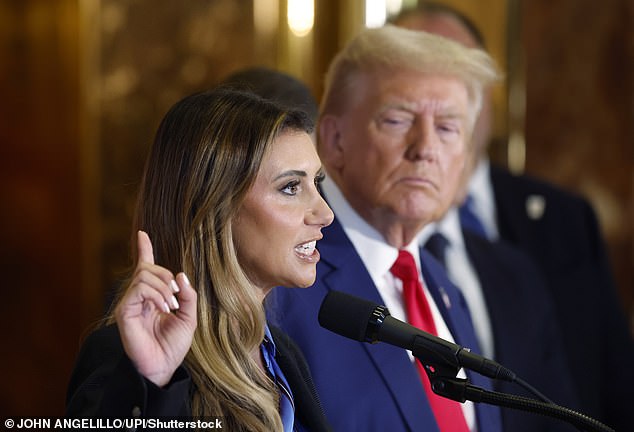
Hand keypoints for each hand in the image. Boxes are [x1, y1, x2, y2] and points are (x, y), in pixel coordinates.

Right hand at [115, 230, 196, 386]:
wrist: (163, 367)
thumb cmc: (174, 345)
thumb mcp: (189, 317)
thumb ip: (187, 295)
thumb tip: (179, 274)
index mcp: (153, 296)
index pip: (145, 267)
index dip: (143, 249)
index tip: (142, 233)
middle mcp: (139, 297)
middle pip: (147, 269)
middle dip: (166, 276)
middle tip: (177, 297)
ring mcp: (130, 304)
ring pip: (143, 276)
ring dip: (163, 287)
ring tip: (171, 306)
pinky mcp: (125, 312)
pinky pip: (138, 290)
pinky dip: (155, 294)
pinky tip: (164, 308)